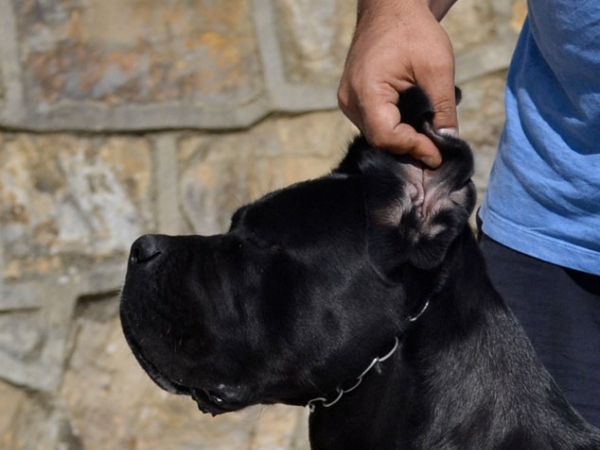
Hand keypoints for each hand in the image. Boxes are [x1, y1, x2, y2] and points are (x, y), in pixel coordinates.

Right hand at [338, 0, 457, 167]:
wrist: (390, 8)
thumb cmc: (413, 31)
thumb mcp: (437, 67)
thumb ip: (443, 108)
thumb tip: (449, 141)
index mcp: (366, 91)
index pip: (387, 136)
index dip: (414, 148)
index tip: (438, 155)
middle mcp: (350, 100)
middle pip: (380, 139)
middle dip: (410, 147)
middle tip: (437, 151)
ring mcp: (348, 100)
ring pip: (376, 134)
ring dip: (402, 139)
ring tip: (428, 139)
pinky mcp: (352, 99)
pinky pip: (373, 123)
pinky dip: (394, 128)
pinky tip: (413, 125)